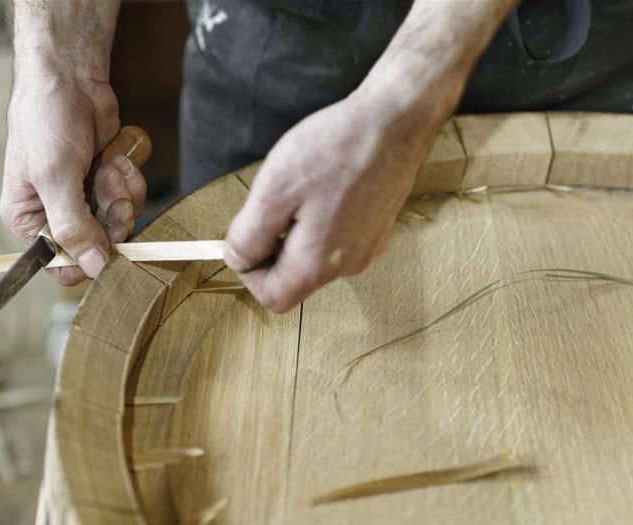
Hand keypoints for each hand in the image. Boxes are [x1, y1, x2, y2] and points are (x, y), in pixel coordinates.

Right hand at [0, 67, 145, 284]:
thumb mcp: (55, 176)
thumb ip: (73, 225)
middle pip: (98, 246)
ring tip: (109, 167)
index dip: (88, 259)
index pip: (60, 266)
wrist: (69, 78)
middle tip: (110, 189)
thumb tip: (93, 268)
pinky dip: (129, 181)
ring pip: (119, 223)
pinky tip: (116, 159)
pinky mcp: (106, 184)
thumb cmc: (46, 121)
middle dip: (111, 218)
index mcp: (29, 220)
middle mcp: (55, 215)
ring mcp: (84, 199)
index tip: (107, 241)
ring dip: (122, 195)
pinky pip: (130, 200)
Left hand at [224, 85, 448, 311]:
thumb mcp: (272, 192)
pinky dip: (320, 219)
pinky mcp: (376, 228)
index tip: (249, 231)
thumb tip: (238, 260)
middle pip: (293, 278)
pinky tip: (325, 184)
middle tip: (275, 200)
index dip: (250, 271)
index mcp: (317, 265)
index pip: (272, 297)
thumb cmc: (334, 150)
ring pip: (313, 256)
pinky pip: (335, 238)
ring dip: (295, 231)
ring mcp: (366, 248)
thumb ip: (248, 237)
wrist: (395, 119)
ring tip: (302, 188)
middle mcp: (346, 266)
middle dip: (272, 246)